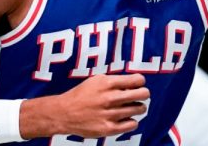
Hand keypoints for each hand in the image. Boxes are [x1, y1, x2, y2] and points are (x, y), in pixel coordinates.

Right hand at [21, 74, 149, 138]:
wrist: (64, 113)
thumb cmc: (81, 95)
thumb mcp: (96, 80)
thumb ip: (115, 81)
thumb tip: (135, 83)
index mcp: (107, 83)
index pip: (138, 80)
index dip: (140, 82)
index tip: (138, 84)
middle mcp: (109, 98)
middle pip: (143, 94)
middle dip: (144, 94)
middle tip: (140, 96)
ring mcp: (109, 114)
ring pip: (139, 109)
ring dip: (138, 108)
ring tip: (132, 107)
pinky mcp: (108, 129)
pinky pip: (132, 124)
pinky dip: (132, 121)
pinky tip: (125, 118)